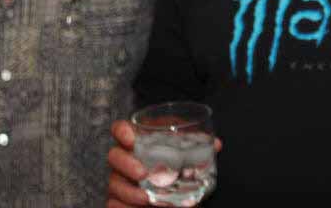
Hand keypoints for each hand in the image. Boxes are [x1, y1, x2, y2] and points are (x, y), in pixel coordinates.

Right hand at [106, 119, 222, 206]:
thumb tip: (216, 144)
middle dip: (127, 165)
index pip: (120, 129)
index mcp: (138, 142)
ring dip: (131, 193)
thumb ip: (198, 146)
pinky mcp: (118, 201)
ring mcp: (119, 181)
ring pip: (114, 185)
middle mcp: (124, 160)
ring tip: (149, 200)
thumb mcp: (187, 155)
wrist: (172, 196)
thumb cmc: (175, 167)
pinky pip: (114, 205)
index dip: (122, 131)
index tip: (132, 138)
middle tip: (144, 174)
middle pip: (114, 156)